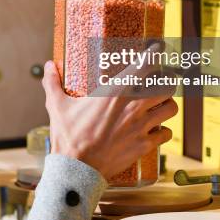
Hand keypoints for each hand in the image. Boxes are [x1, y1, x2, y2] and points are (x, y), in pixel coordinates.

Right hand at [42, 60, 177, 179]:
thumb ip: (53, 83)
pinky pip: (166, 133)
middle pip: (168, 85)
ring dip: (168, 105)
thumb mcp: (57, 105)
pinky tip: (156, 131)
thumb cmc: (67, 137)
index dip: (155, 53)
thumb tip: (48, 66)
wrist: (76, 171)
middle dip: (168, 81)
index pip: (145, 64)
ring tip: (161, 105)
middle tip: (162, 81)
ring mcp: (141, 126)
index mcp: (115, 91)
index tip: (158, 48)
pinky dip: (163, 131)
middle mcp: (133, 105)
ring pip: (171, 108)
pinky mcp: (144, 145)